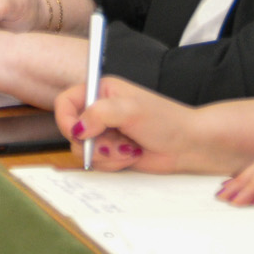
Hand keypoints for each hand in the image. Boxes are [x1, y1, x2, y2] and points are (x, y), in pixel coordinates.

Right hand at [55, 75, 221, 174]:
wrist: (188, 145)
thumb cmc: (165, 121)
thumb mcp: (130, 110)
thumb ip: (99, 114)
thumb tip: (77, 129)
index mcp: (102, 90)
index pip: (66, 101)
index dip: (66, 119)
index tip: (78, 133)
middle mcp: (100, 110)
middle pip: (72, 131)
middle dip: (93, 143)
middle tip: (114, 143)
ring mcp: (105, 132)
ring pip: (83, 150)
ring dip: (106, 155)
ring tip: (129, 149)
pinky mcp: (112, 152)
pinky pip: (97, 162)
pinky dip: (113, 163)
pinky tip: (131, 155)